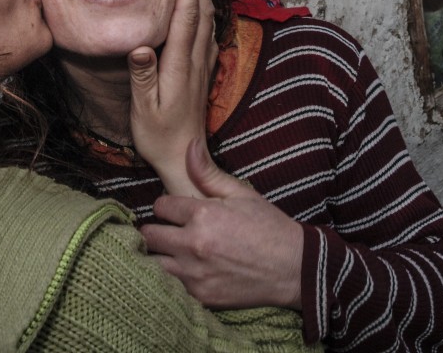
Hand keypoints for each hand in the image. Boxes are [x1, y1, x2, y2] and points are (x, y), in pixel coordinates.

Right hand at [128, 0, 217, 196]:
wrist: (185, 157)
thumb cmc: (159, 136)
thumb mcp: (144, 109)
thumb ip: (142, 77)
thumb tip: (140, 47)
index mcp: (179, 65)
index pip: (185, 15)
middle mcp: (195, 60)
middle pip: (200, 10)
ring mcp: (201, 65)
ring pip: (206, 20)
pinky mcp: (202, 72)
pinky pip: (207, 33)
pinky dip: (204, 11)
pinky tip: (201, 6)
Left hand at [140, 137, 303, 308]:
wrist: (292, 267)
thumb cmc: (268, 226)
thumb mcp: (241, 193)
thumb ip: (208, 172)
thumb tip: (188, 146)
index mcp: (203, 215)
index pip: (160, 207)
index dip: (166, 206)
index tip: (174, 210)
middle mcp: (194, 244)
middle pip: (150, 235)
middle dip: (155, 229)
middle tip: (167, 230)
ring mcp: (195, 273)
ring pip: (153, 263)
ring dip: (158, 255)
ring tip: (170, 251)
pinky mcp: (200, 295)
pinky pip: (169, 285)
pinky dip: (172, 277)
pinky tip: (184, 270)